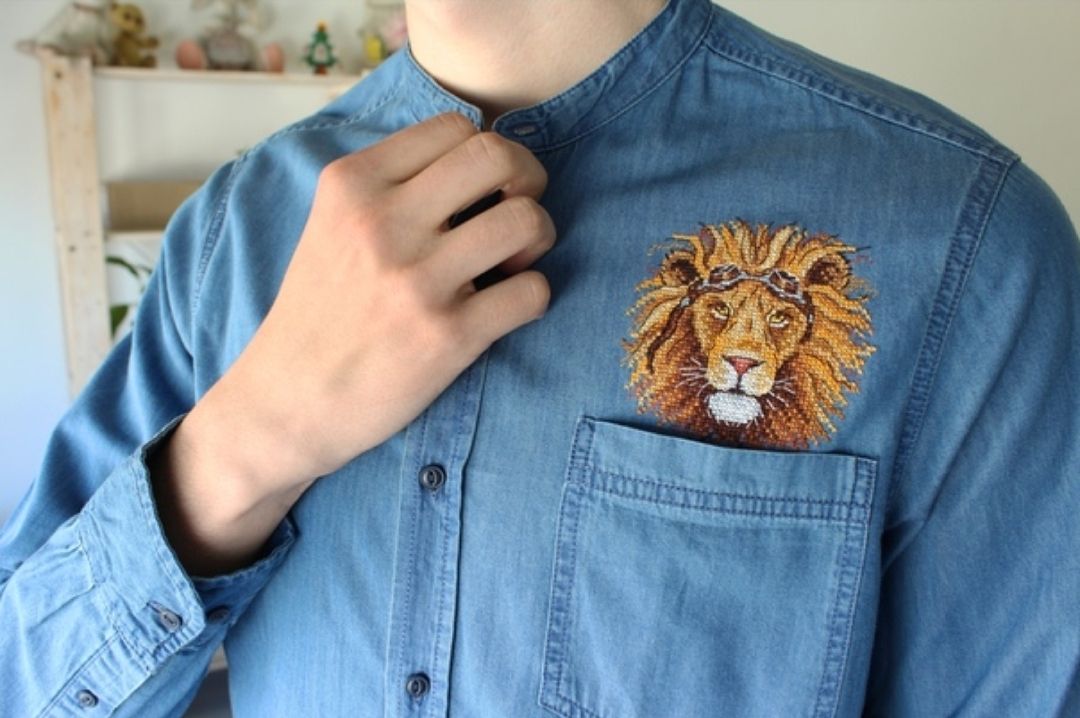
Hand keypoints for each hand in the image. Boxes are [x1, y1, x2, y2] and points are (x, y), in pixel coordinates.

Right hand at [153, 113, 553, 573]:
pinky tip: (505, 307)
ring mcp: (416, 282)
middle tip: (516, 210)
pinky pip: (533, 291)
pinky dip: (532, 296)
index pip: (455, 126)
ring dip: (538, 238)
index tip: (483, 186)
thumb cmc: (319, 313)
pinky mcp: (447, 337)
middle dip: (528, 179)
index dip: (486, 151)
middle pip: (498, 157)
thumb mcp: (331, 224)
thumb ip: (392, 185)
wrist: (286, 402)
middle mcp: (383, 223)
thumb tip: (481, 160)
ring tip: (514, 261)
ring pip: (527, 220)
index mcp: (353, 185)